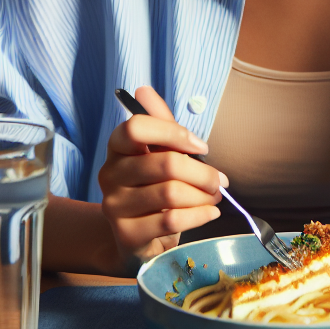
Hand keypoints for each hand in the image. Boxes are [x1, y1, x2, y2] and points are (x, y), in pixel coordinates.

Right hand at [97, 86, 226, 265]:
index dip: (173, 132)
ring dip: (204, 195)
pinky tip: (210, 212)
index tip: (200, 145)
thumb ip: (160, 124)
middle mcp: (109, 175)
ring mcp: (115, 206)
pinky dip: (200, 215)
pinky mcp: (127, 234)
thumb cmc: (154, 187)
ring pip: (171, 193)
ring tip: (215, 197)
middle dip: (203, 172)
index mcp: (117, 148)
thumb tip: (144, 90)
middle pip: (166, 163)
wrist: (138, 237)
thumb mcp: (160, 153)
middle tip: (220, 180)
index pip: (136, 127)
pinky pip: (172, 220)